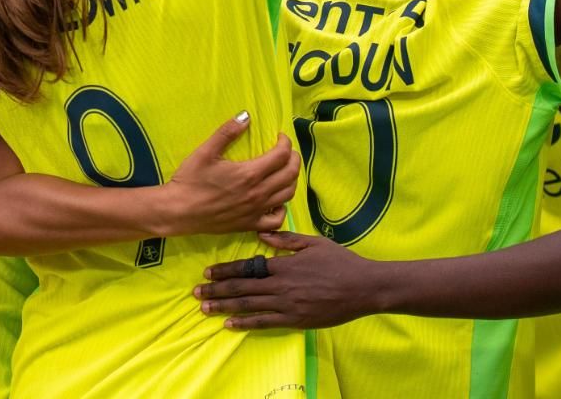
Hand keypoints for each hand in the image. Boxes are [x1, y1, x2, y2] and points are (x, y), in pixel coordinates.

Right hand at [158, 114, 301, 236]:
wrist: (178, 212)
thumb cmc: (190, 180)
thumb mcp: (206, 151)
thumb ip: (227, 132)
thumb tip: (246, 115)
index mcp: (250, 173)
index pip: (281, 155)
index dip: (285, 142)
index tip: (280, 136)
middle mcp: (258, 193)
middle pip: (291, 174)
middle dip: (294, 158)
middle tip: (287, 151)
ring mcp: (256, 211)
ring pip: (288, 194)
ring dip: (292, 179)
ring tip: (284, 170)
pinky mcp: (250, 225)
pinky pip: (277, 219)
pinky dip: (282, 208)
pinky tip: (275, 200)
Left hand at [194, 230, 381, 329]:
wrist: (363, 287)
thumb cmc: (340, 262)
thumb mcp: (314, 243)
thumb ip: (287, 240)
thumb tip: (262, 236)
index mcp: (285, 265)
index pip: (248, 268)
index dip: (226, 271)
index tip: (208, 272)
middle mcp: (281, 286)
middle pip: (242, 288)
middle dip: (217, 290)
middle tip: (196, 292)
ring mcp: (287, 305)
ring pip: (249, 306)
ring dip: (224, 307)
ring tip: (205, 308)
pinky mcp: (295, 320)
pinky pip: (265, 323)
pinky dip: (245, 323)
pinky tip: (230, 324)